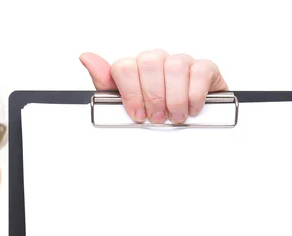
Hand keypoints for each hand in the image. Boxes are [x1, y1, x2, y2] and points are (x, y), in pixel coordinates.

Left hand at [79, 50, 227, 123]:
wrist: (187, 121)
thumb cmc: (154, 112)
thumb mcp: (124, 104)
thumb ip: (105, 83)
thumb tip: (87, 58)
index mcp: (136, 68)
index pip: (124, 66)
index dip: (130, 93)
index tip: (137, 114)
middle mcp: (157, 61)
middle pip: (148, 62)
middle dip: (152, 96)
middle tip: (157, 117)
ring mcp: (181, 62)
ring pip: (174, 66)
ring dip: (174, 98)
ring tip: (175, 116)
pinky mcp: (204, 68)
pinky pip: (199, 71)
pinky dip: (194, 95)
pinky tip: (191, 108)